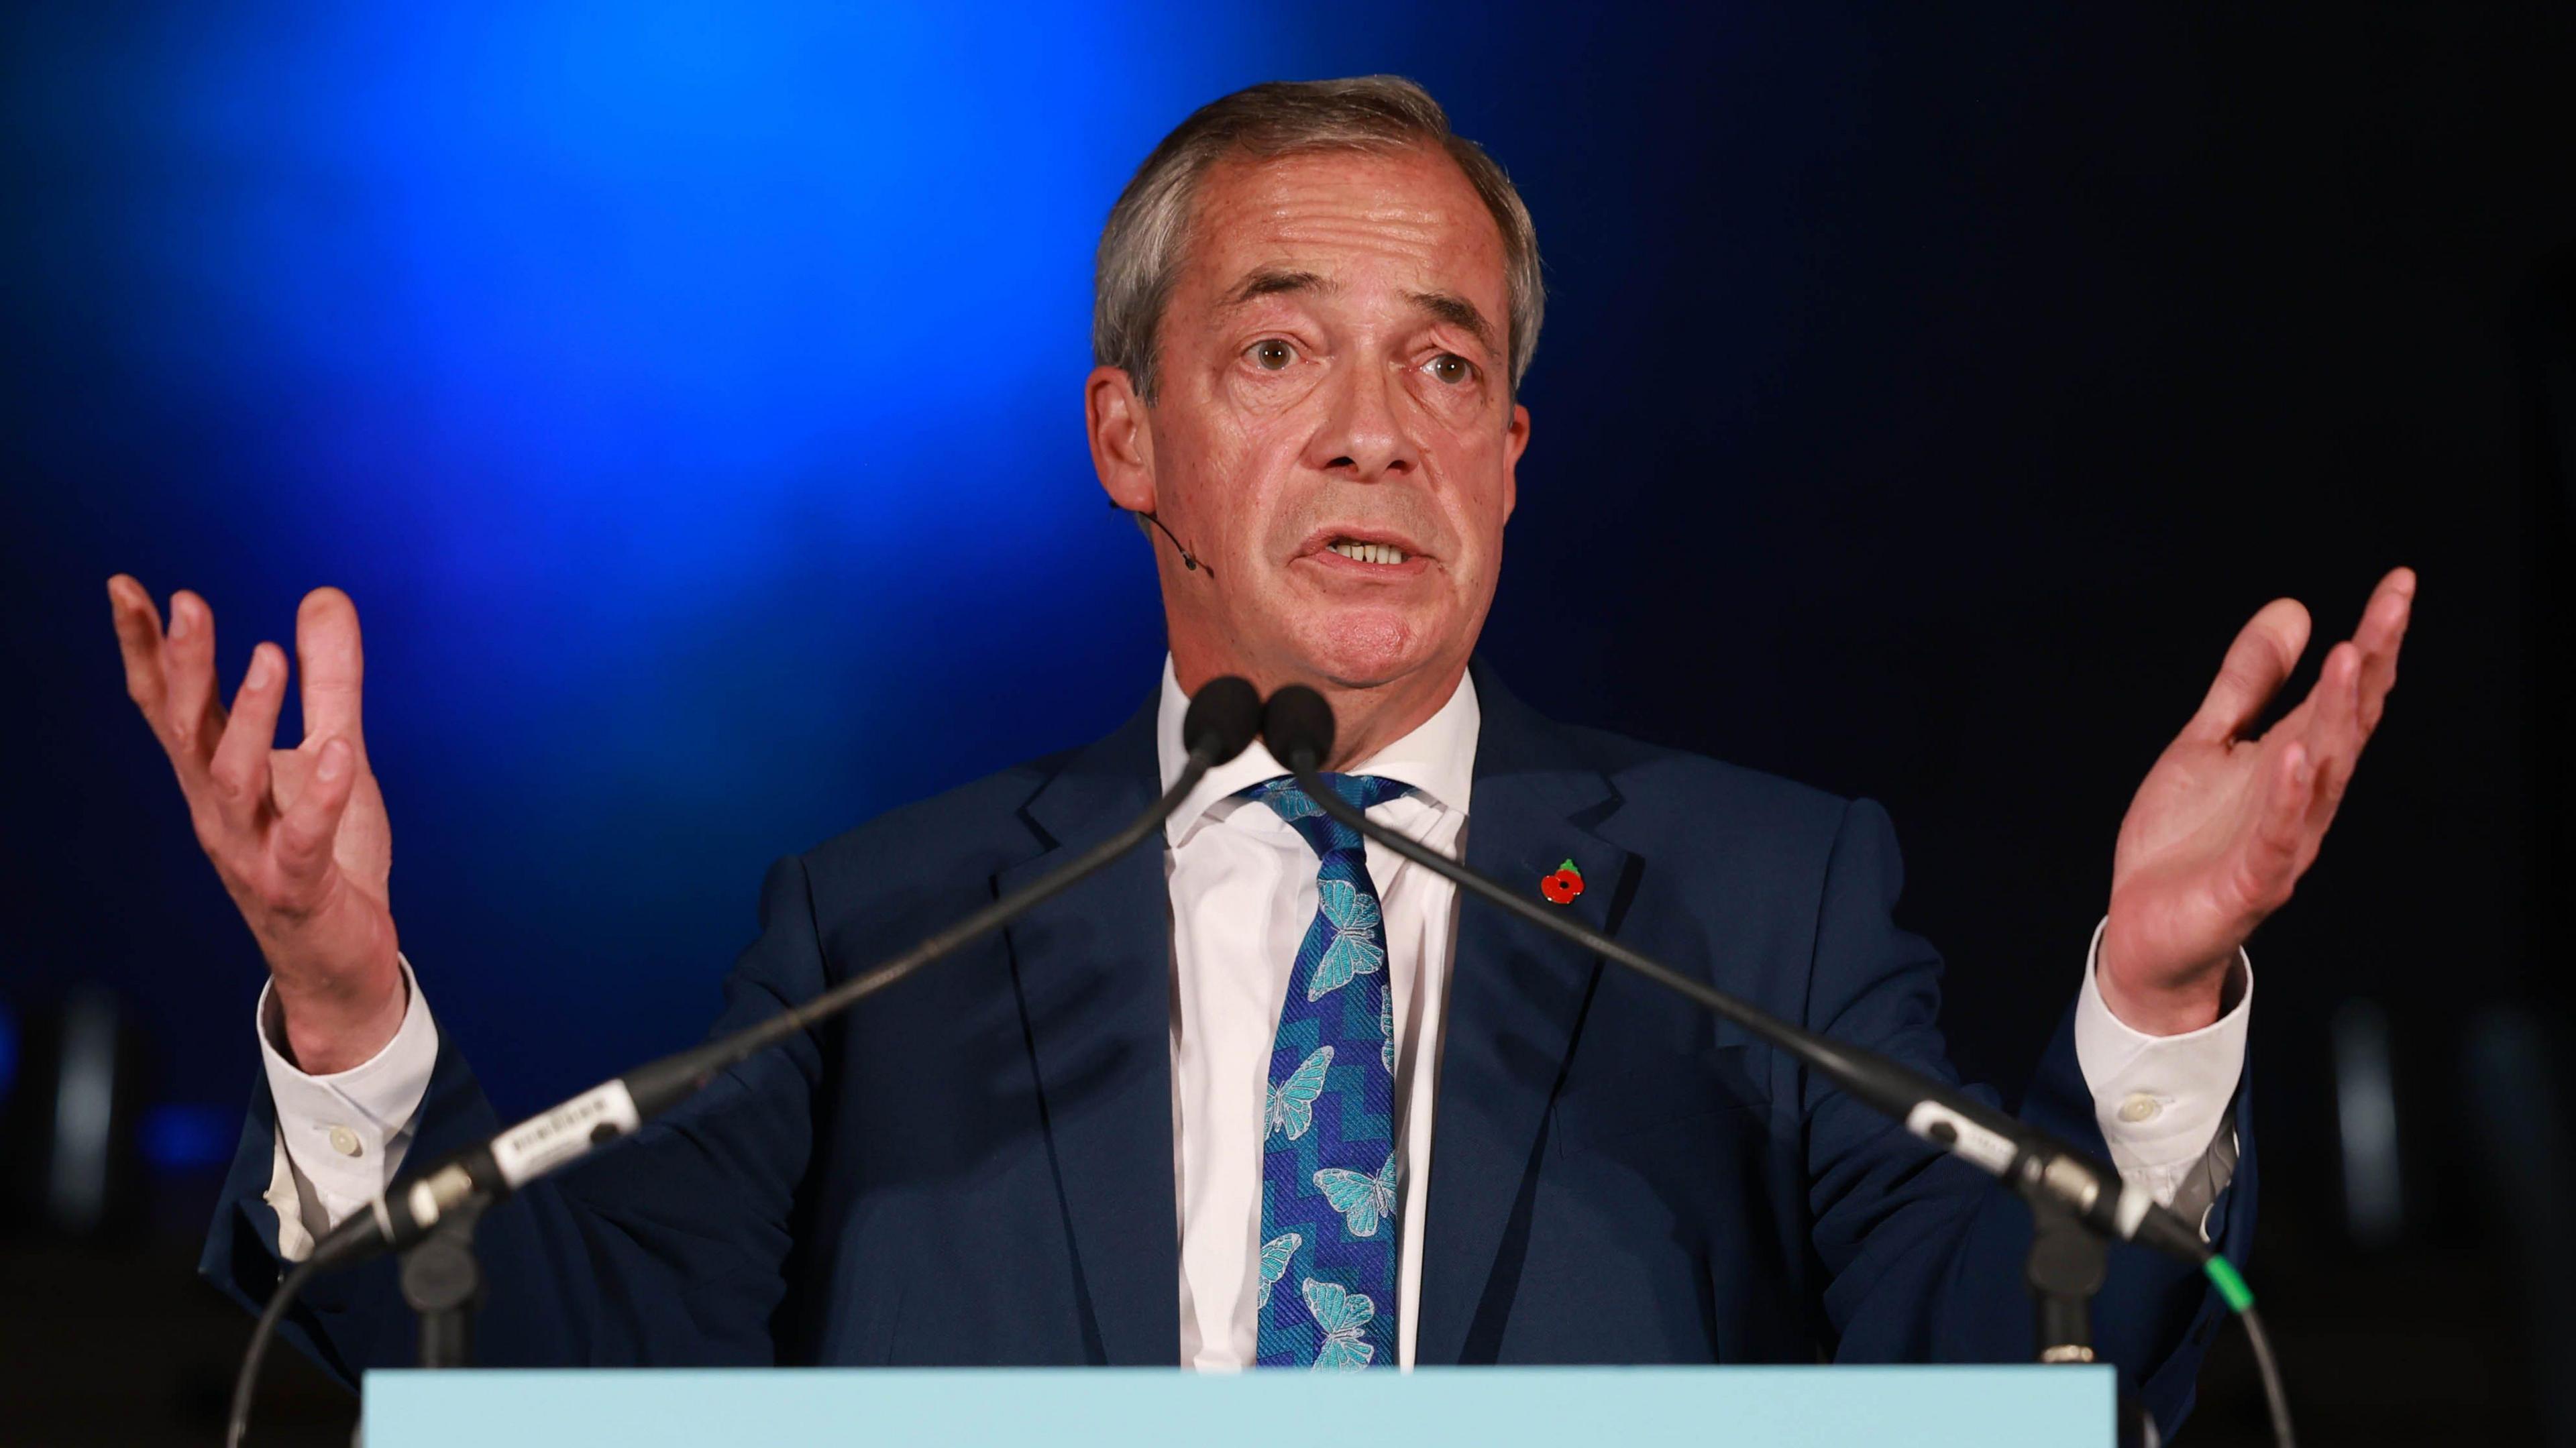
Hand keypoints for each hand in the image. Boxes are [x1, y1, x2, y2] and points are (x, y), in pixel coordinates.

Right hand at [109, 577, 402, 1071]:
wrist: (339, 960)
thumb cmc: (327, 854)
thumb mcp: (334, 749)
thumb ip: (329, 679)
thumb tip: (324, 595)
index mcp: (219, 773)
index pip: (169, 703)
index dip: (144, 647)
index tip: (126, 586)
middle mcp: (220, 808)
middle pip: (187, 730)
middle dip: (183, 667)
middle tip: (186, 603)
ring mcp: (251, 850)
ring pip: (233, 779)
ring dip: (247, 717)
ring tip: (266, 655)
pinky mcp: (296, 887)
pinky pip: (301, 840)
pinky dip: (317, 796)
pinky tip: (336, 752)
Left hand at [2100, 567, 2413, 1033]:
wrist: (2145, 934)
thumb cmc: (2183, 842)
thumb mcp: (2206, 744)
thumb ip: (2247, 684)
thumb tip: (2295, 609)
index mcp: (2291, 763)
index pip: (2345, 695)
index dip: (2374, 641)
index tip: (2399, 584)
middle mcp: (2300, 800)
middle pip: (2347, 725)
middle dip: (2371, 665)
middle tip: (2393, 605)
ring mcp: (2280, 842)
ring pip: (2321, 775)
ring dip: (2336, 717)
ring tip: (2349, 655)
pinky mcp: (2249, 884)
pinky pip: (2275, 838)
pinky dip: (2288, 798)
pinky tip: (2297, 755)